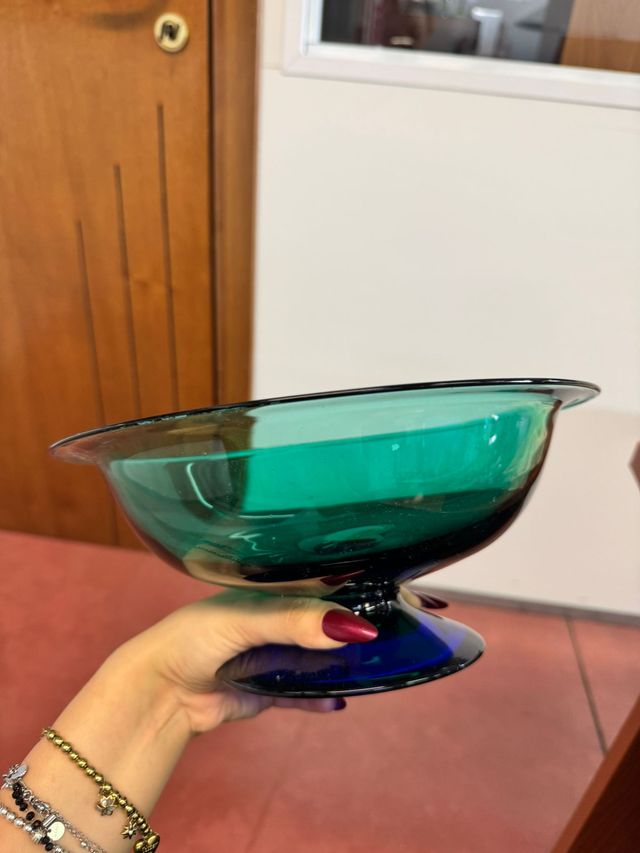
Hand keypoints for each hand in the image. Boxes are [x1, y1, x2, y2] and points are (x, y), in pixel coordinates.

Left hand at [111, 590, 377, 733]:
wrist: (158, 693)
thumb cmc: (192, 638)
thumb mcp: (246, 619)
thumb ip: (295, 620)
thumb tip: (352, 627)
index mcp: (269, 592)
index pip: (318, 584)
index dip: (350, 588)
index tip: (388, 596)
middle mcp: (275, 621)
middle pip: (323, 624)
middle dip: (350, 630)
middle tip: (393, 635)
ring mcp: (272, 656)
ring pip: (317, 660)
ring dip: (340, 666)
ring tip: (375, 668)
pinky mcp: (268, 691)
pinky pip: (303, 696)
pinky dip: (321, 699)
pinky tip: (339, 701)